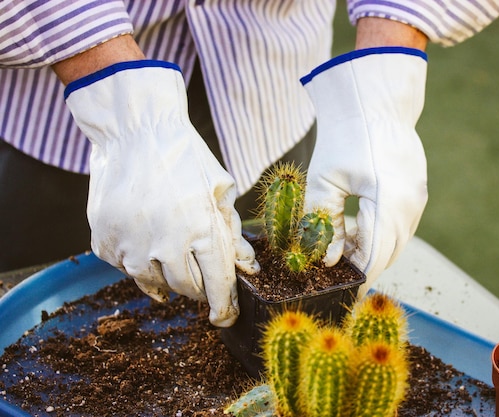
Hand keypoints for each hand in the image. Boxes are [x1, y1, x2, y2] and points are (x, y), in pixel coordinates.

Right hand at [64, 61, 258, 326]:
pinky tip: (145, 240)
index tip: (224, 317)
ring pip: (153, 283)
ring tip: (172, 251)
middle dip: (197, 284)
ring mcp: (129, 242)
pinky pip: (124, 267)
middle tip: (199, 268)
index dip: (223, 305)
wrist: (136, 129)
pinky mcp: (104, 238)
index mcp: (201, 228)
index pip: (217, 284)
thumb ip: (234, 232)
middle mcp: (164, 241)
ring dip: (167, 275)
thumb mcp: (221, 189)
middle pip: (185, 287)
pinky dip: (138, 261)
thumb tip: (246, 267)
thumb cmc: (186, 156)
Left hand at [301, 48, 427, 294]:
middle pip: (388, 254)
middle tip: (335, 266)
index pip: (374, 258)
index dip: (356, 278)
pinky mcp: (418, 192)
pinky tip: (360, 225)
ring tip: (343, 241)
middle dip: (362, 265)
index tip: (339, 289)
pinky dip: (382, 234)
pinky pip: (402, 226)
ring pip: (397, 242)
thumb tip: (329, 261)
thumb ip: (324, 223)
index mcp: (388, 203)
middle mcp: (411, 205)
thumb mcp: (324, 180)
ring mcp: (419, 199)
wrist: (375, 101)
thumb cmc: (345, 136)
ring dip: (372, 249)